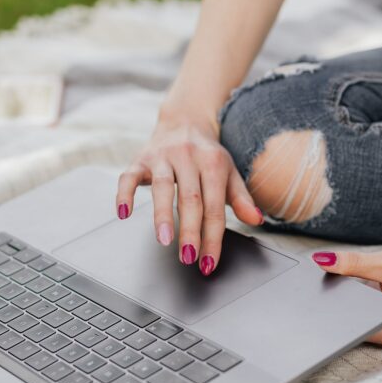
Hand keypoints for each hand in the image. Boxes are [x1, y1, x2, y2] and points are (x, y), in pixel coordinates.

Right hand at [116, 111, 263, 274]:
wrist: (185, 120)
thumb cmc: (207, 155)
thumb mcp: (229, 173)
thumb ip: (242, 198)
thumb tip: (257, 219)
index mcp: (213, 163)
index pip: (214, 207)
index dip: (212, 237)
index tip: (208, 262)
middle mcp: (188, 158)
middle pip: (190, 199)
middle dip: (190, 231)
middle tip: (189, 257)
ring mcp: (163, 157)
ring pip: (162, 187)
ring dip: (162, 215)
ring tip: (164, 240)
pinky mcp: (141, 159)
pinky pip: (129, 177)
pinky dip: (125, 194)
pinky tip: (124, 213)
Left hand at [312, 224, 381, 347]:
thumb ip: (353, 263)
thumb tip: (319, 261)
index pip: (349, 327)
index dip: (326, 311)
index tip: (306, 298)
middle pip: (348, 321)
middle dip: (331, 302)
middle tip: (309, 282)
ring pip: (352, 313)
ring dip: (340, 296)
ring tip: (327, 277)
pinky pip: (360, 306)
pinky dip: (351, 293)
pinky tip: (343, 278)